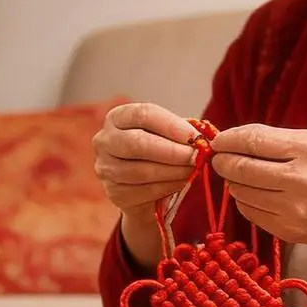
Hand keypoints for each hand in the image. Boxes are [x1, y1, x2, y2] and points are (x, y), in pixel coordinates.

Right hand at [93, 102, 204, 266]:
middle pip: (136, 143)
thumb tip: (201, 139)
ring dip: (173, 171)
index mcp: (117, 117)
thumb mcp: (167, 135)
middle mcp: (104, 140)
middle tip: (197, 156)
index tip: (195, 136)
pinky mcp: (113, 192)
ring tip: (193, 169)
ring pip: (141, 171)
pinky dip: (168, 187)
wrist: (143, 186)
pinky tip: (182, 182)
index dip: (171, 125)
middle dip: (172, 151)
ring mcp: (105, 168)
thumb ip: (181, 132)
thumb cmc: (158, 151)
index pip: (143, 114)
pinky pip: (144, 191)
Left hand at [208, 124, 306, 281]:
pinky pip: (249, 212)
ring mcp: (293, 209)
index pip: (254, 142)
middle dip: (223, 162)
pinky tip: (256, 193)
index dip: (228, 140)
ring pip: (240, 192)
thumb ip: (276, 140)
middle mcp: (301, 181)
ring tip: (242, 175)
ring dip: (234, 182)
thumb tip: (232, 139)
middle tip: (220, 158)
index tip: (218, 141)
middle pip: (241, 169)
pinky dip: (245, 200)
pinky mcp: (287, 230)